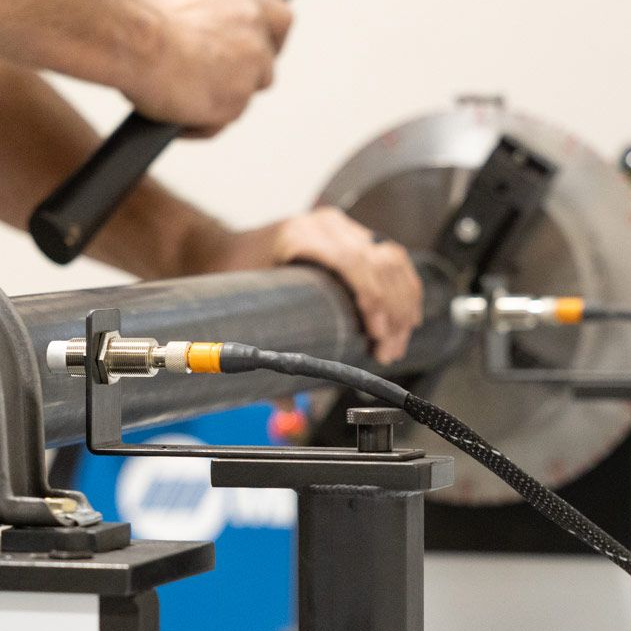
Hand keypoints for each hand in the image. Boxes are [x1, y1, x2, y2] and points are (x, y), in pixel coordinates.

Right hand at [127, 0, 292, 134]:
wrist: (136, 43)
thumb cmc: (143, 20)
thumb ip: (199, 12)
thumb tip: (192, 23)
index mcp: (240, 0)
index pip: (279, 20)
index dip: (268, 40)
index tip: (255, 51)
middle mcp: (254, 32)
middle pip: (264, 67)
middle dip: (238, 80)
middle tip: (206, 84)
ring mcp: (250, 69)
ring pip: (241, 98)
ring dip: (216, 104)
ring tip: (178, 101)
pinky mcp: (237, 102)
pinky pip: (219, 122)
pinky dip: (198, 124)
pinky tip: (175, 118)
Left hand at [201, 207, 422, 363]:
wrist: (224, 246)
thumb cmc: (234, 272)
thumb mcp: (248, 304)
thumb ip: (265, 353)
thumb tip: (287, 405)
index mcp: (303, 235)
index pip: (354, 262)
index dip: (373, 299)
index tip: (376, 334)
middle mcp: (328, 226)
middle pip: (380, 263)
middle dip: (392, 312)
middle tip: (388, 351)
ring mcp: (343, 228)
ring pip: (393, 262)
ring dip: (403, 304)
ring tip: (397, 342)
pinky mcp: (353, 235)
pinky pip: (392, 258)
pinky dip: (405, 289)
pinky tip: (407, 317)